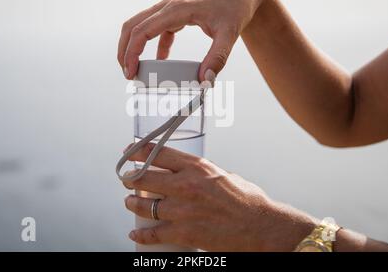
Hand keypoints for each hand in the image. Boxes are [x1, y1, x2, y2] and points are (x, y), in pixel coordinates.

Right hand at [117, 0, 266, 80]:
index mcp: (176, 9)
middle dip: (124, 50)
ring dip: (133, 46)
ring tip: (135, 68)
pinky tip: (161, 60)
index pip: (142, 30)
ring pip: (140, 25)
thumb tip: (205, 80)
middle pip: (133, 26)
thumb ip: (217, 58)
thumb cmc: (234, 7)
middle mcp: (168, 6)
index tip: (130, 71)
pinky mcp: (175, 14)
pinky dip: (154, 45)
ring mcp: (170, 9)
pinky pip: (156, 29)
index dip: (131, 52)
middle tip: (127, 73)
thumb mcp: (229, 34)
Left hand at [122, 143, 316, 250]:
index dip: (138, 151)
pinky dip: (141, 235)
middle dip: (130, 178)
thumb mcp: (224, 175)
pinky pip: (154, 234)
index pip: (159, 154)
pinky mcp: (184, 233)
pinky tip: (136, 234)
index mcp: (197, 167)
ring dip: (131, 204)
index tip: (129, 151)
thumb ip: (203, 173)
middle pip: (144, 178)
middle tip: (126, 179)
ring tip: (129, 202)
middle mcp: (186, 185)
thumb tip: (191, 173)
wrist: (261, 227)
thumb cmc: (247, 201)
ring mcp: (183, 210)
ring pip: (144, 206)